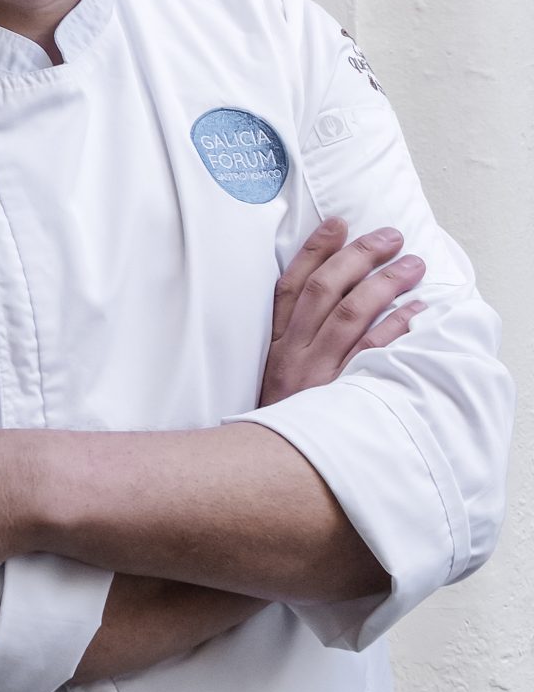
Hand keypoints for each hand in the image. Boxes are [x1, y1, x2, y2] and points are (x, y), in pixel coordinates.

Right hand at [261, 219, 422, 404]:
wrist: (274, 467)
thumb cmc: (283, 419)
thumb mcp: (276, 377)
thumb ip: (294, 342)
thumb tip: (324, 304)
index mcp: (276, 344)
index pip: (290, 285)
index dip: (314, 251)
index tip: (338, 224)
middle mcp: (294, 352)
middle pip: (323, 290)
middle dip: (357, 257)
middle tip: (389, 237)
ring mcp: (317, 371)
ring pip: (350, 313)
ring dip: (384, 284)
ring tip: (412, 264)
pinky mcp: (339, 392)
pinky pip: (372, 352)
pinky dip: (396, 328)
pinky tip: (417, 311)